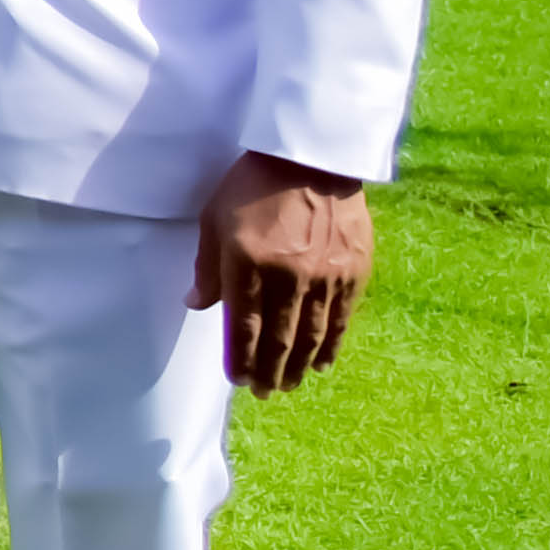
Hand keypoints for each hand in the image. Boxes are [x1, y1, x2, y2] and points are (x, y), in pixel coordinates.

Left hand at [192, 154, 371, 393]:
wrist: (311, 157)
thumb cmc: (251, 184)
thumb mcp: (214, 218)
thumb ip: (207, 266)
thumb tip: (196, 304)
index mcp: (249, 264)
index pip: (244, 326)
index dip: (240, 358)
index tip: (237, 379)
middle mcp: (288, 276)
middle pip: (279, 338)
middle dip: (269, 371)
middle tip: (263, 393)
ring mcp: (325, 275)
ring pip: (312, 334)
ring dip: (299, 365)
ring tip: (289, 385)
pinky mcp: (353, 270)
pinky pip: (342, 318)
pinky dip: (331, 345)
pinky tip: (323, 363)